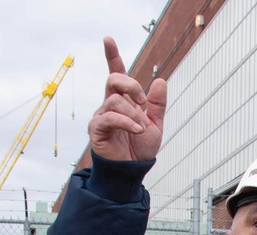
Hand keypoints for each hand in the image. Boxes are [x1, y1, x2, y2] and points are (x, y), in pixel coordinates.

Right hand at [88, 37, 166, 162]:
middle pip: (114, 79)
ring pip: (115, 100)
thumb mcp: (155, 125)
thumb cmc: (140, 149)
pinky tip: (137, 130)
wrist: (132, 171)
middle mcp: (110, 104)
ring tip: (141, 128)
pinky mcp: (96, 128)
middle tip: (143, 102)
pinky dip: (126, 122)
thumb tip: (160, 81)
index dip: (112, 56)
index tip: (108, 40)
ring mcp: (101, 115)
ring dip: (133, 113)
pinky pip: (110, 117)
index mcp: (124, 100)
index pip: (116, 73)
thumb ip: (157, 105)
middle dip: (131, 85)